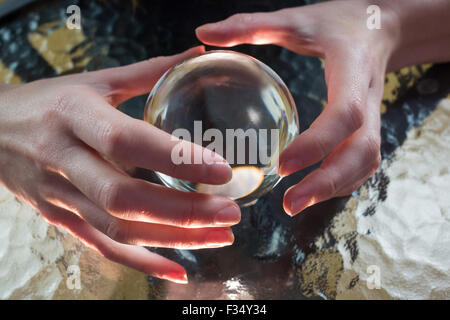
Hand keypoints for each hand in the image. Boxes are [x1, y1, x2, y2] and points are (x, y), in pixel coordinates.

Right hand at [0, 46, 240, 282]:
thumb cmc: (49, 102)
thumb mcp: (94, 81)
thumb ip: (147, 71)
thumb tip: (195, 55)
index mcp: (74, 116)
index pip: (127, 141)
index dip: (175, 159)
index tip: (222, 171)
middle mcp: (65, 161)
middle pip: (125, 198)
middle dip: (183, 210)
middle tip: (231, 211)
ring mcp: (60, 197)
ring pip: (118, 230)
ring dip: (174, 239)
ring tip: (221, 236)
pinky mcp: (61, 219)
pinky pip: (103, 249)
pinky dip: (143, 263)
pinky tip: (179, 271)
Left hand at [196, 1, 400, 214]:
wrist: (380, 25)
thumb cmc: (337, 22)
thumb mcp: (296, 19)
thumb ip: (252, 25)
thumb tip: (204, 32)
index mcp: (353, 69)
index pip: (344, 113)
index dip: (318, 143)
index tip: (282, 165)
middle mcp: (369, 99)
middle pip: (362, 151)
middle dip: (328, 183)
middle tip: (289, 205)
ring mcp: (374, 116)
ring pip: (366, 162)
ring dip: (334, 189)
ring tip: (296, 205)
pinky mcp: (369, 126)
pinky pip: (362, 162)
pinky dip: (341, 182)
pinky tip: (314, 191)